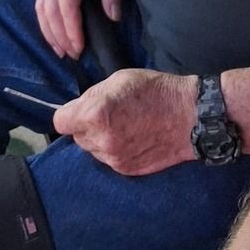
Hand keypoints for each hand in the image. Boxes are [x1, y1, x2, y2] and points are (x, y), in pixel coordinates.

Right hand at [37, 0, 130, 56]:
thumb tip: (112, 18)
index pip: (65, 5)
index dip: (71, 29)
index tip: (79, 48)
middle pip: (49, 8)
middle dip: (60, 35)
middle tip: (73, 55)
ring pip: (41, 4)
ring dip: (49, 29)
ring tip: (61, 50)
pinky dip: (45, 17)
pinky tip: (53, 31)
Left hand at [52, 69, 195, 176]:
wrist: (188, 118)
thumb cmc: (155, 91)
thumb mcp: (119, 80)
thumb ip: (93, 95)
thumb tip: (77, 108)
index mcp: (95, 115)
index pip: (60, 122)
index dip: (69, 115)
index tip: (79, 111)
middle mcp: (101, 140)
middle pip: (76, 136)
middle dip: (86, 126)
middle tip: (108, 114)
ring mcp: (113, 158)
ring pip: (92, 149)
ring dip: (99, 139)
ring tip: (123, 126)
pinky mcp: (125, 170)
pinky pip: (108, 159)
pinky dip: (114, 150)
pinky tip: (132, 137)